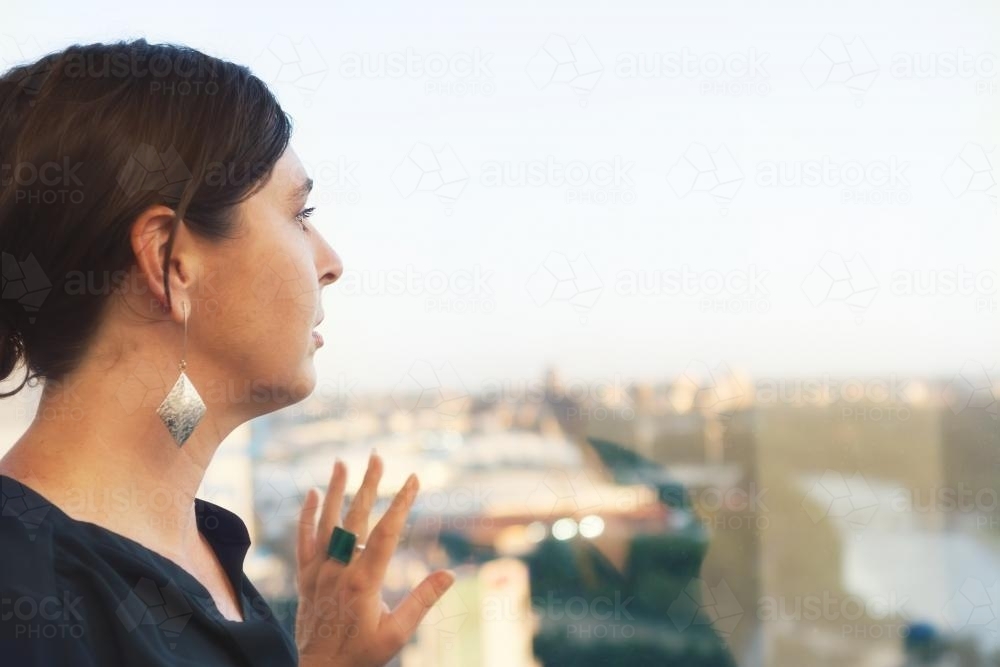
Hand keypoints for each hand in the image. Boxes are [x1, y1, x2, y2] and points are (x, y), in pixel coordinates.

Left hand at [294, 453, 454, 665]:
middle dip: (369, 485)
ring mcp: (318, 571)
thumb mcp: (397, 633)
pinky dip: (306, 515)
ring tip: (342, 462)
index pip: (386, 532)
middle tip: (378, 457)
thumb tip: (449, 574)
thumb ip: (422, 601)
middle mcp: (338, 570)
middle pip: (355, 518)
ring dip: (334, 490)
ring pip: (326, 522)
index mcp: (363, 581)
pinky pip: (303, 540)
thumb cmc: (362, 654)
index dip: (401, 503)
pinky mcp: (304, 577)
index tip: (413, 479)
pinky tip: (311, 493)